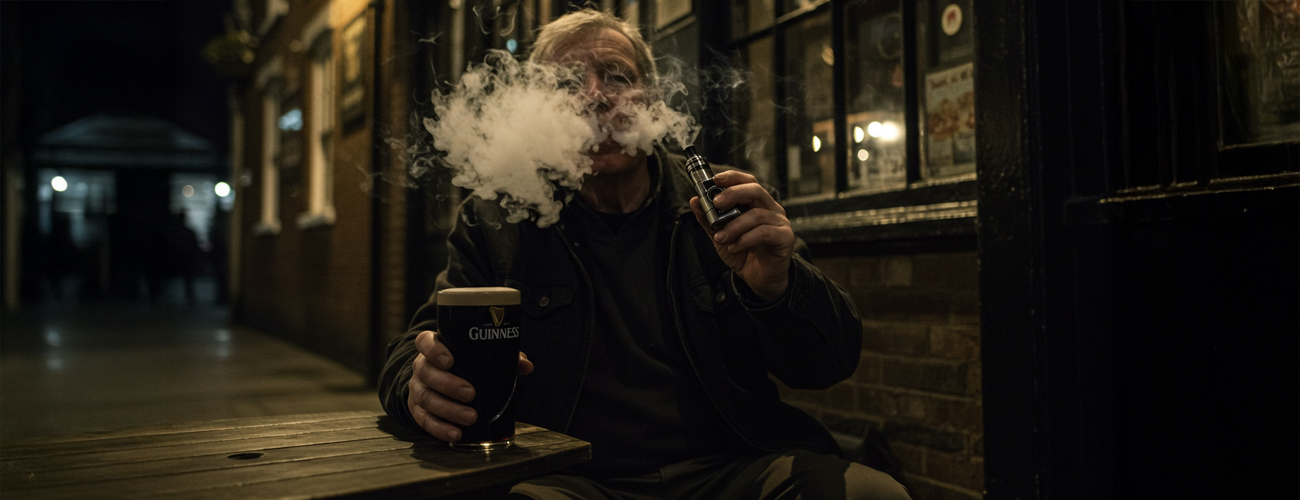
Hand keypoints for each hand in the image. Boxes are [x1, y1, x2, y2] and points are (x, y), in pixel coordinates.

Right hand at [406, 330, 533, 441]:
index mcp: (434, 348)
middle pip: (426, 372)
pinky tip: (456, 434)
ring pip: (426, 398)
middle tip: (471, 394)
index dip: (434, 350)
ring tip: (471, 418)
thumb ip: (504, 357)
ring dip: (448, 410)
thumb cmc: (466, 365)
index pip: (425, 342)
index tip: (449, 360)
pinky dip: (439, 428)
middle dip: (448, 384)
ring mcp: (417, 388)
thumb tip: (526, 366)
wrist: (444, 380)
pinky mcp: (417, 410)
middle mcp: (422, 366)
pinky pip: (423, 420)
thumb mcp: (481, 356)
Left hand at [689, 170, 794, 300]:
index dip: (733, 177)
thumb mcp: (720, 235)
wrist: (760, 279)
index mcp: (756, 203)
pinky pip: (764, 232)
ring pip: (757, 214)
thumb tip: (694, 201)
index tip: (715, 179)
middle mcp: (771, 208)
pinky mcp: (785, 237)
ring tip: (720, 238)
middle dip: (734, 193)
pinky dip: (745, 239)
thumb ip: (708, 219)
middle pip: (755, 190)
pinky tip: (734, 247)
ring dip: (734, 226)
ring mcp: (780, 222)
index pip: (748, 181)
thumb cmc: (743, 253)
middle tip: (716, 203)